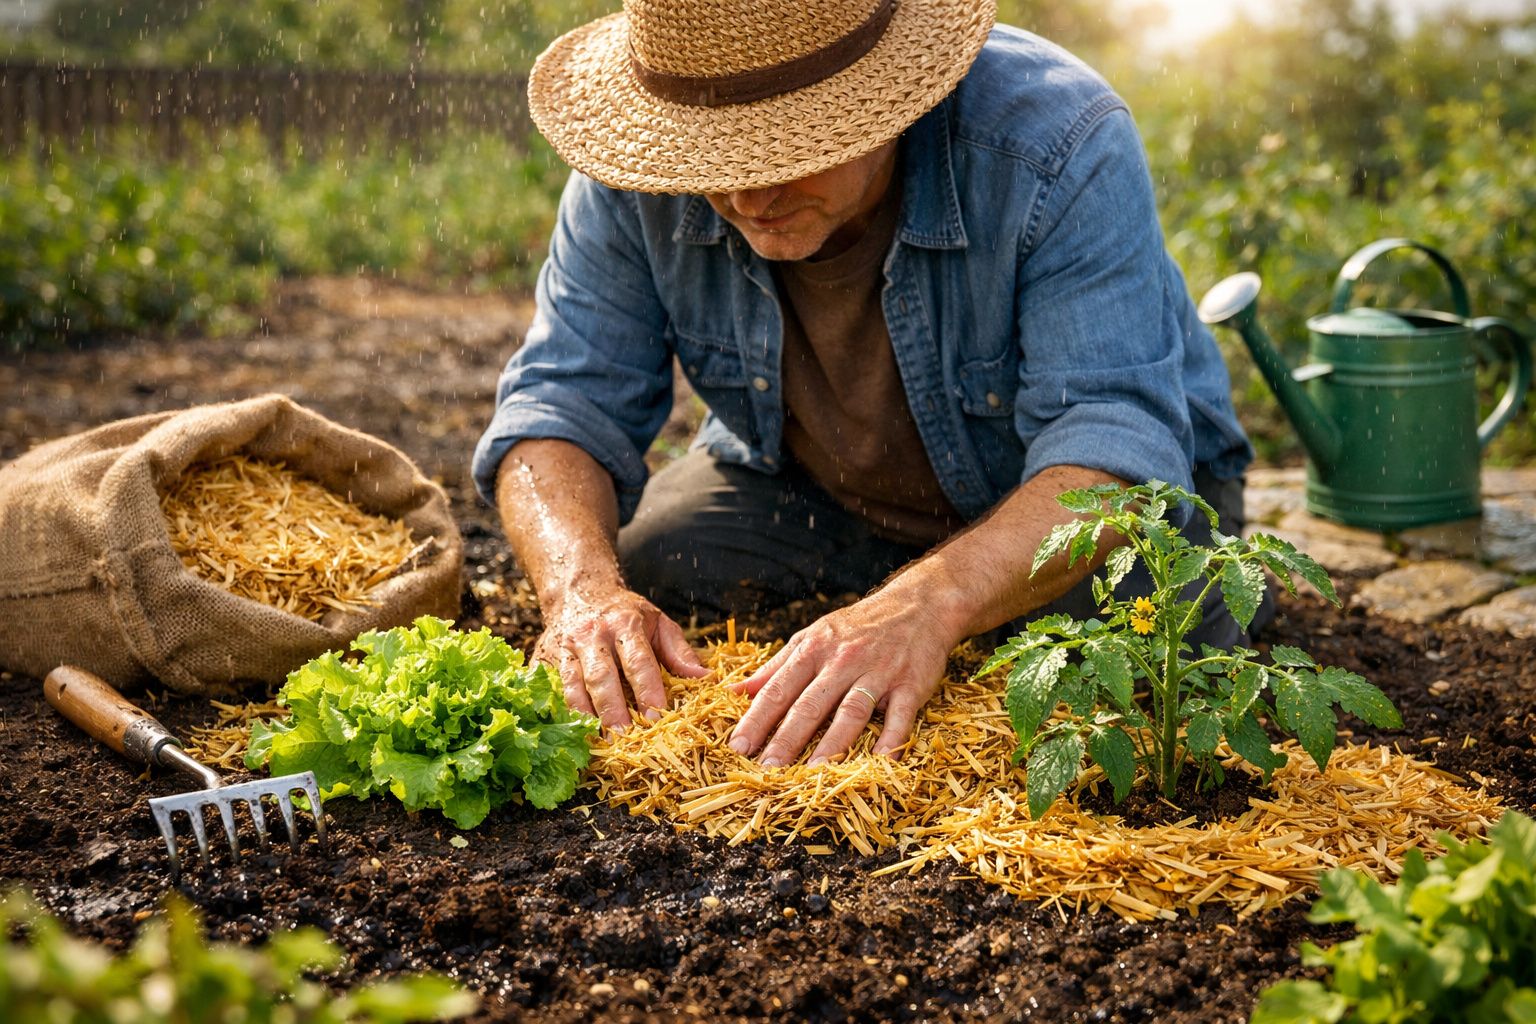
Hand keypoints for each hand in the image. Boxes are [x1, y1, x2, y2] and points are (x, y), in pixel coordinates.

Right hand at [535, 586, 707, 730]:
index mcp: (625, 624)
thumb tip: (704, 679)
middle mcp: (593, 635)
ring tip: (597, 742)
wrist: (578, 591)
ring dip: (585, 715)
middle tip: (624, 738)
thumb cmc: (626, 614)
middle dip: (613, 709)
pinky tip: (573, 732)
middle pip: (602, 677)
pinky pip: (553, 689)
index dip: (647, 690)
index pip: (638, 661)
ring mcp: (566, 648)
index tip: (656, 717)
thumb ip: (679, 652)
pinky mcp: (546, 659)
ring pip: (573, 685)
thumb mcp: (658, 622)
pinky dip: (562, 711)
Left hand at [726, 590, 956, 766]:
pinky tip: (880, 761)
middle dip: (786, 738)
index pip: (779, 689)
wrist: (917, 606)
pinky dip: (891, 738)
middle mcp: (843, 661)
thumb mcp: (811, 638)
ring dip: (831, 744)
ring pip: (851, 712)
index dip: (757, 718)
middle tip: (767, 769)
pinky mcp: (910, 684)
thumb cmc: (856, 628)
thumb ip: (774, 668)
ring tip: (813, 774)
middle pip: (811, 705)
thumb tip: (733, 691)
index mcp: (814, 650)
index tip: (738, 746)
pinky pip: (900, 715)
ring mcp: (878, 672)